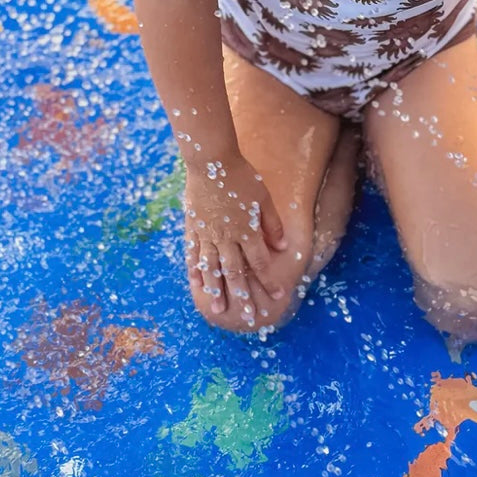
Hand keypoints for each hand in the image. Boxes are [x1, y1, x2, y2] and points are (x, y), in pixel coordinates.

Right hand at [183, 156, 287, 321]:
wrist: (211, 160)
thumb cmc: (242, 176)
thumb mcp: (264, 197)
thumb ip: (272, 224)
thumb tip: (282, 247)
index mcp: (247, 230)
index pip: (260, 262)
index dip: (269, 280)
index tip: (278, 296)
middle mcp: (227, 237)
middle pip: (235, 273)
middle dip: (242, 295)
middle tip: (246, 316)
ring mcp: (207, 234)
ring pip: (212, 268)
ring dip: (215, 290)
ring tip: (217, 309)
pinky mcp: (193, 228)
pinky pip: (193, 254)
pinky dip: (194, 270)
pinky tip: (195, 283)